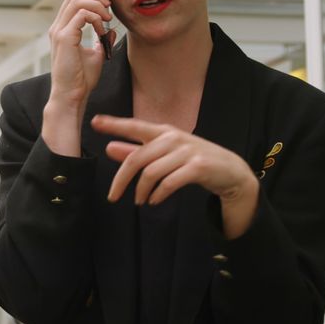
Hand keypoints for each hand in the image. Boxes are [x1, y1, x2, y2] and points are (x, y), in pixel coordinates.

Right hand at [47, 0, 115, 107]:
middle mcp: (58, 27)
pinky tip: (102, 28)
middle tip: (109, 7)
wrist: (72, 96)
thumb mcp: (97, 55)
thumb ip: (101, 40)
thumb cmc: (81, 80)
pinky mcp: (64, 38)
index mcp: (63, 29)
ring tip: (106, 18)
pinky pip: (80, 14)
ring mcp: (59, 31)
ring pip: (76, 0)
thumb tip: (111, 30)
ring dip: (96, 5)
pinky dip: (94, 17)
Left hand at [94, 115, 258, 236]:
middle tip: (112, 196)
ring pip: (151, 172)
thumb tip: (109, 148)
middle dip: (121, 179)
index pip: (134, 126)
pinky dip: (158, 194)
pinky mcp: (197, 167)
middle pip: (137, 157)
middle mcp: (173, 138)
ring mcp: (186, 151)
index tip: (94, 122)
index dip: (114, 124)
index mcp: (163, 132)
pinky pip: (169, 182)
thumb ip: (137, 150)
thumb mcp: (164, 153)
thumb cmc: (192, 160)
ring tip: (140, 201)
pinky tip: (154, 201)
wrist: (230, 172)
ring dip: (141, 191)